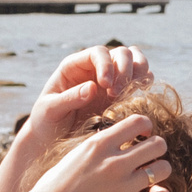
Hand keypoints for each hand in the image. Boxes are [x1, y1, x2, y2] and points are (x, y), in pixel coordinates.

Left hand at [23, 45, 152, 151]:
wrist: (52, 139)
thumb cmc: (46, 122)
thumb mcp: (50, 110)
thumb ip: (69, 98)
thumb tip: (92, 87)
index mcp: (75, 66)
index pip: (98, 53)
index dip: (107, 65)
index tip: (107, 85)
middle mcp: (95, 68)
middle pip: (121, 53)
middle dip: (125, 70)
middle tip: (117, 94)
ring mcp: (111, 80)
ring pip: (135, 61)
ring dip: (139, 72)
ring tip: (133, 92)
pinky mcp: (121, 94)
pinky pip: (140, 80)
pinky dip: (145, 83)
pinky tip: (140, 96)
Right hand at [25, 114, 170, 191]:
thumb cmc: (55, 184)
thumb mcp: (76, 153)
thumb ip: (100, 144)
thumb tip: (122, 137)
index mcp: (99, 143)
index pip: (140, 122)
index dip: (146, 128)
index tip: (142, 137)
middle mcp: (114, 162)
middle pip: (158, 144)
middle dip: (156, 149)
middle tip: (147, 159)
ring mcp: (122, 187)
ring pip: (164, 169)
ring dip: (160, 171)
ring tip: (150, 177)